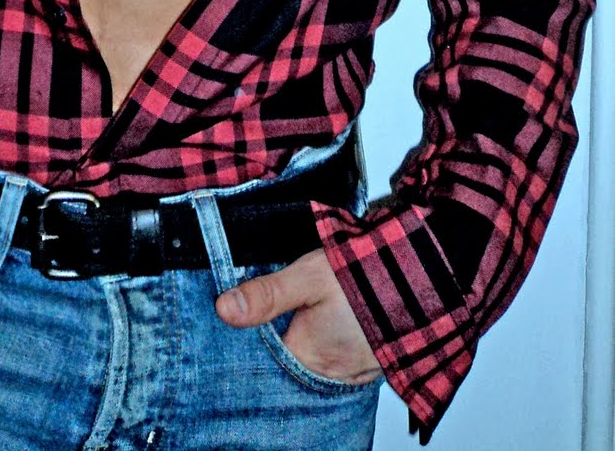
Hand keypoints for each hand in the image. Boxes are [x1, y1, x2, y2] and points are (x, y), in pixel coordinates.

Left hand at [215, 248, 382, 385]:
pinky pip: (341, 357)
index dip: (252, 335)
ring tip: (303, 311)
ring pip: (317, 359)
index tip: (242, 313)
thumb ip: (266, 294)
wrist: (426, 278)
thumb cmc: (367, 279)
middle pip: (291, 360)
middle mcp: (332, 373)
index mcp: (309, 357)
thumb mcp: (308, 277)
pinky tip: (330, 320)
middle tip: (278, 306)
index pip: (265, 358)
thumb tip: (224, 309)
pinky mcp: (372, 360)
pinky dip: (331, 341)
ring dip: (307, 338)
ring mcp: (355, 369)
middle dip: (279, 337)